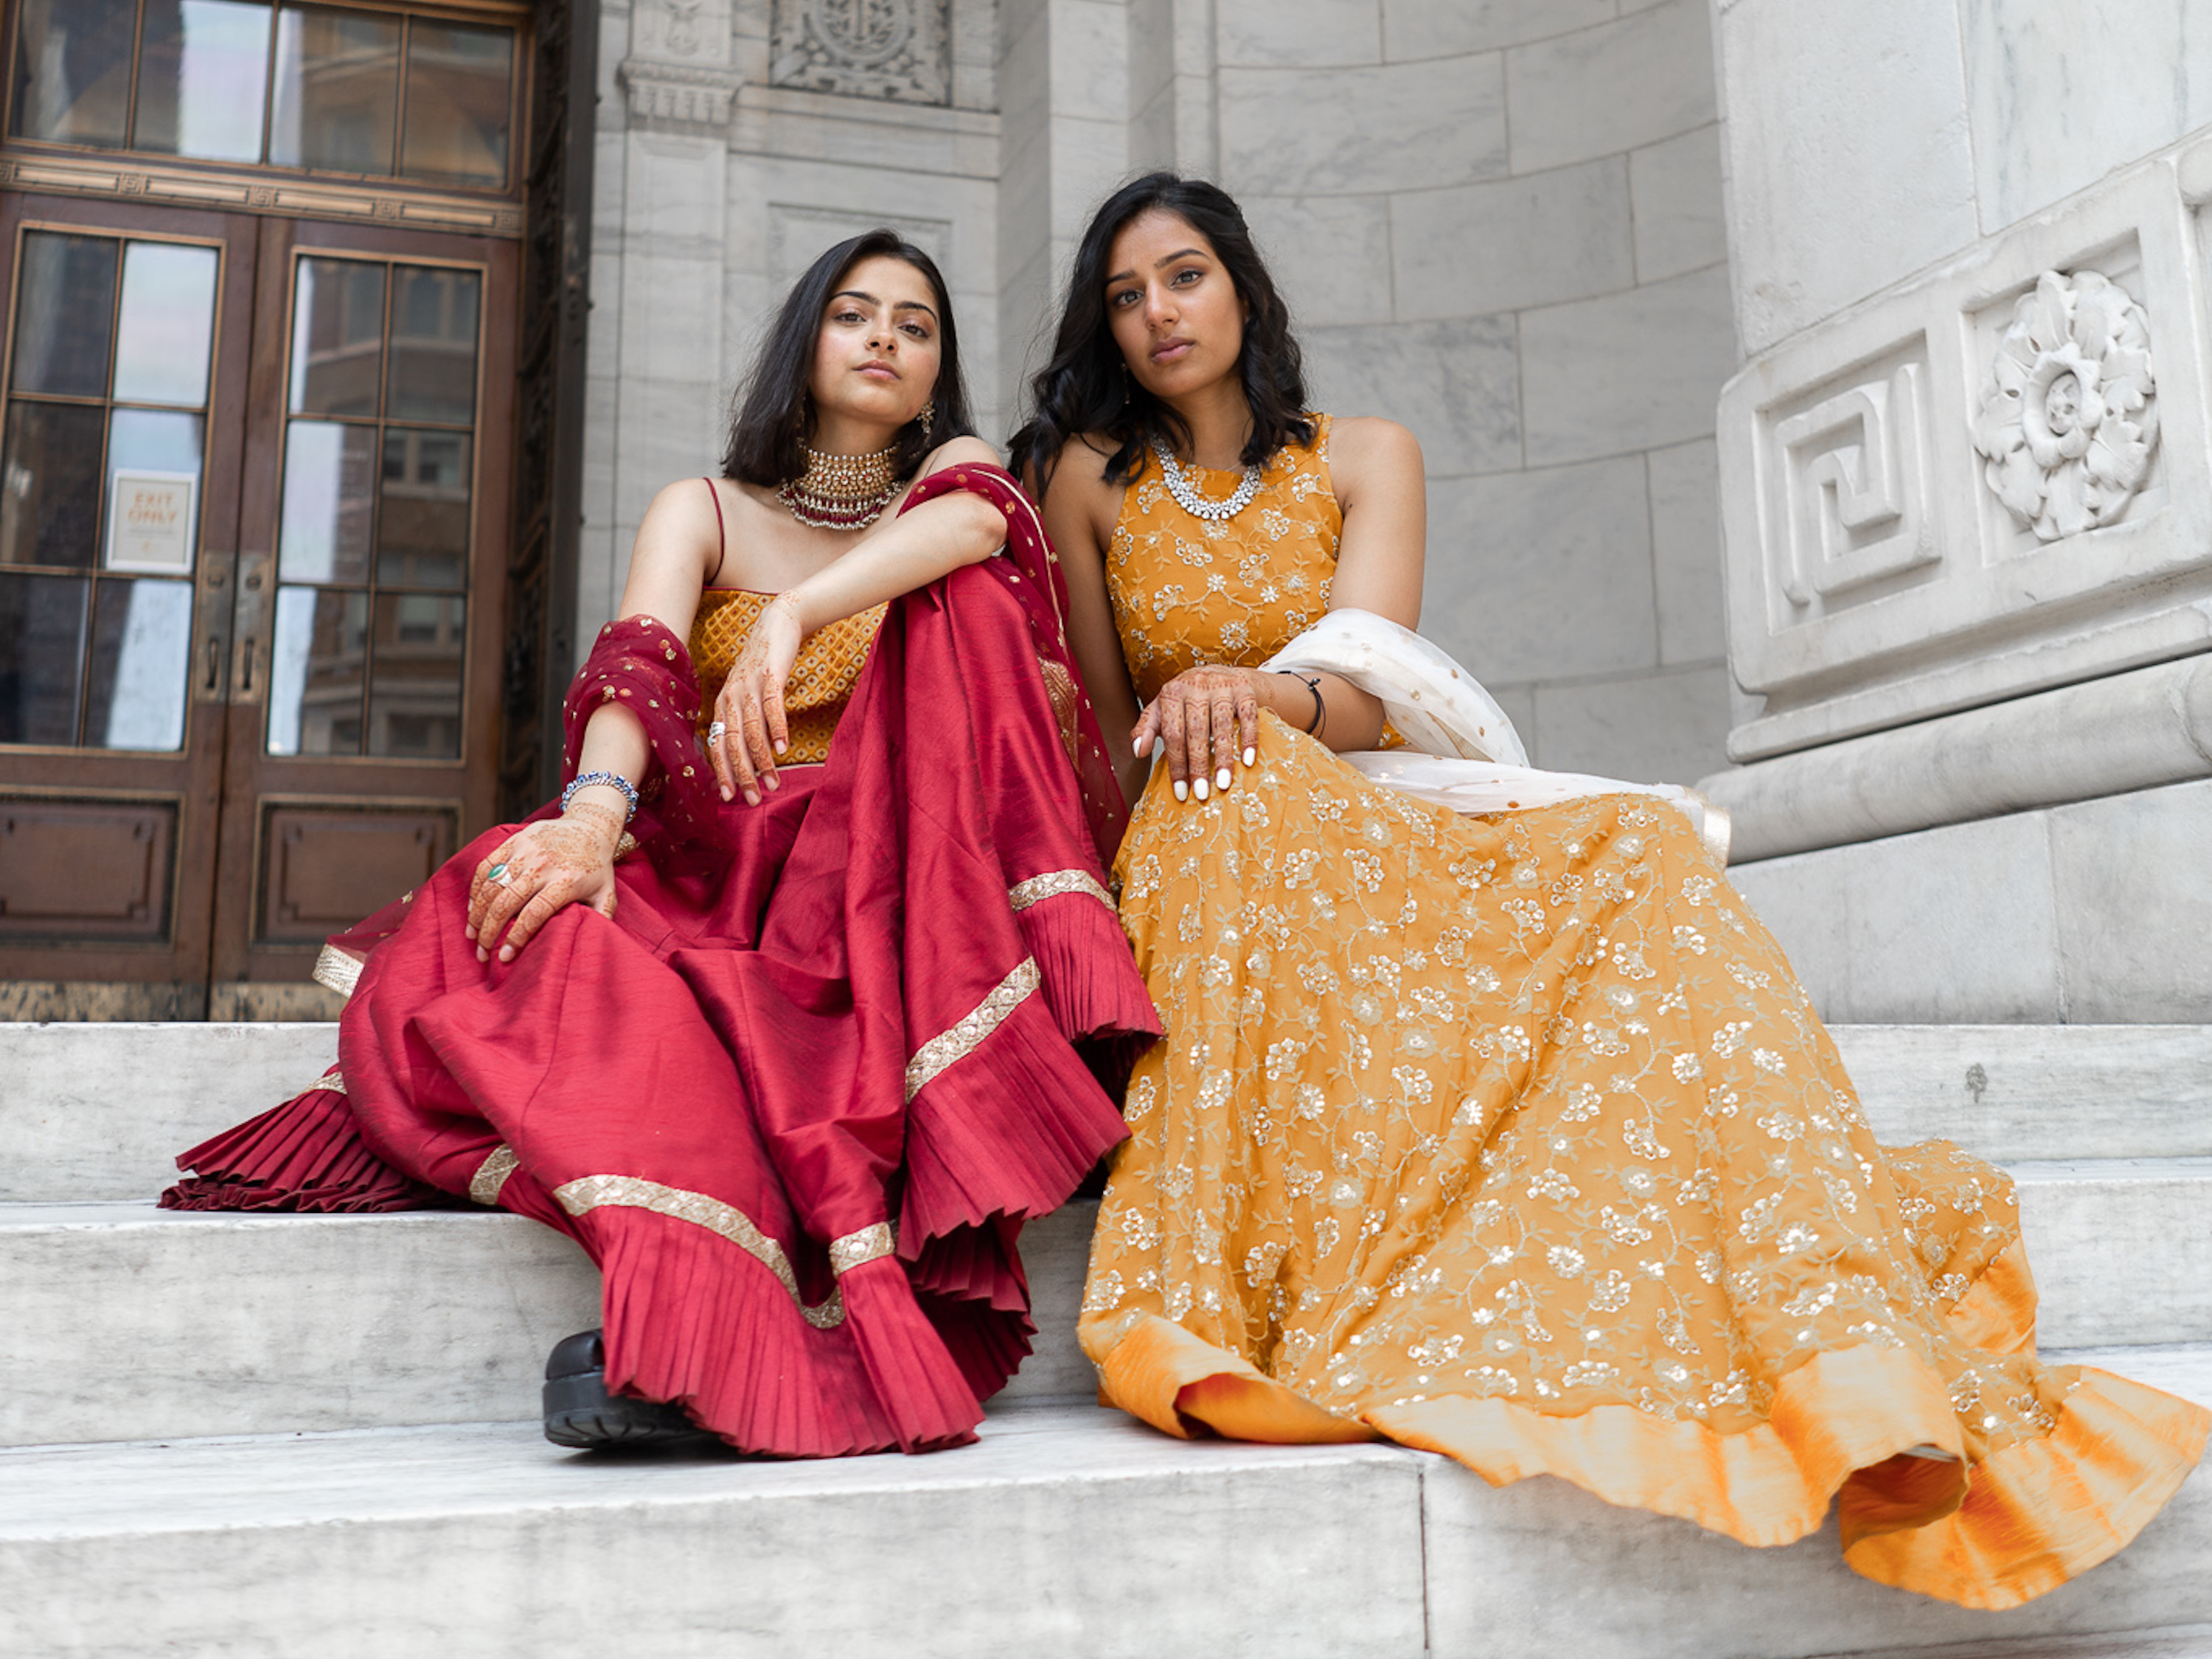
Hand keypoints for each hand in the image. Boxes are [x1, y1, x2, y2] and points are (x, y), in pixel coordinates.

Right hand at [465, 807, 621, 962]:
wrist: (590, 826)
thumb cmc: (597, 868)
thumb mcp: (607, 894)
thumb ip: (601, 918)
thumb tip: (590, 942)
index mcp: (566, 881)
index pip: (535, 913)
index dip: (516, 936)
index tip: (504, 956)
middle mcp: (543, 865)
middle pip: (507, 902)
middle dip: (490, 931)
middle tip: (482, 952)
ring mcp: (526, 851)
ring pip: (492, 886)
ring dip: (477, 914)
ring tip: (472, 935)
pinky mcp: (514, 841)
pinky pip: (486, 866)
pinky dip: (475, 889)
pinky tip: (472, 908)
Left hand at [711, 593, 802, 804]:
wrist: (777, 624)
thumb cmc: (763, 666)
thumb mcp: (747, 694)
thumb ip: (745, 721)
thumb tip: (749, 757)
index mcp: (723, 704)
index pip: (717, 744)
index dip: (722, 772)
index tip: (729, 797)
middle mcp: (731, 696)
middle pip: (732, 742)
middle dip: (742, 774)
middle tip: (753, 799)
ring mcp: (750, 685)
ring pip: (751, 729)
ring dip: (762, 760)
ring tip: (773, 783)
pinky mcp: (770, 674)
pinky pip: (772, 706)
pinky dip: (776, 729)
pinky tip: (783, 749)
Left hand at [1130, 663, 1263, 801]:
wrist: (1221, 672)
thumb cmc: (1188, 699)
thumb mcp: (1163, 709)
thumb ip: (1146, 728)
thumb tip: (1137, 752)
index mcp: (1173, 692)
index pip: (1173, 734)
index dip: (1176, 764)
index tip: (1180, 791)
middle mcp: (1197, 686)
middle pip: (1196, 731)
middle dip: (1198, 765)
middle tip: (1201, 793)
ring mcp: (1223, 686)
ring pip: (1222, 725)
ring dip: (1223, 757)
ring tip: (1222, 783)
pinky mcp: (1245, 689)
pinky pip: (1249, 716)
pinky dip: (1249, 739)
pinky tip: (1248, 761)